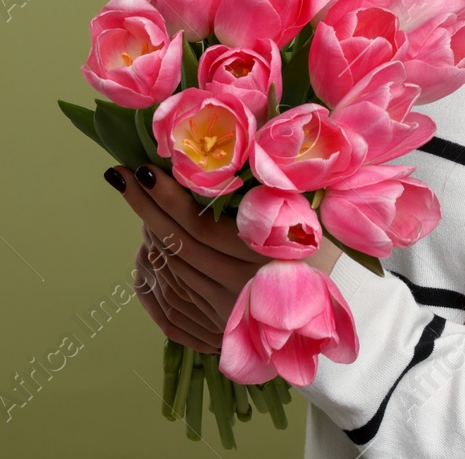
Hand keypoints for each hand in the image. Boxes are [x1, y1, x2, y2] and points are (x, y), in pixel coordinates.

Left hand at [105, 165, 342, 352]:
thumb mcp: (315, 216)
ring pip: (168, 272)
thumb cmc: (330, 253)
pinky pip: (167, 305)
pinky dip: (151, 276)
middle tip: (121, 175)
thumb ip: (283, 183)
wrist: (342, 316)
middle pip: (176, 246)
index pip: (197, 226)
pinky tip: (145, 252)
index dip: (167, 196)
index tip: (144, 167)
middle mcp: (239, 291)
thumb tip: (251, 130)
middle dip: (144, 207)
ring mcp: (224, 316)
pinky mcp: (215, 333)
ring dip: (148, 235)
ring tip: (138, 202)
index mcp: (262, 259)